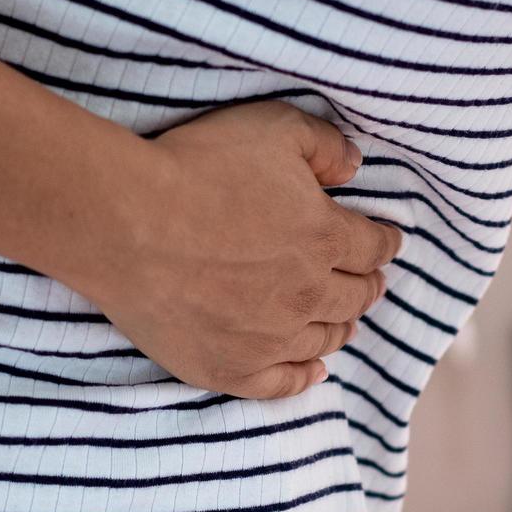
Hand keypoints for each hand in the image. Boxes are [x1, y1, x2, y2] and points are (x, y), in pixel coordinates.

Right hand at [86, 101, 401, 398]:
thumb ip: (324, 145)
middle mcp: (308, 296)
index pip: (373, 248)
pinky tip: (313, 370)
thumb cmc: (196, 168)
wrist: (125, 222)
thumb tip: (354, 165)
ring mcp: (270, 339)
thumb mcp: (272, 127)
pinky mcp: (230, 368)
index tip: (386, 244)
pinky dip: (303, 376)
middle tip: (368, 283)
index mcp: (325, 239)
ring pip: (323, 340)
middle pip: (354, 298)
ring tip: (344, 324)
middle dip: (366, 286)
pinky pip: (281, 384)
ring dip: (340, 328)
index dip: (383, 243)